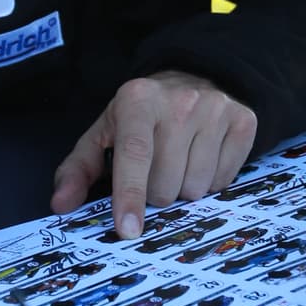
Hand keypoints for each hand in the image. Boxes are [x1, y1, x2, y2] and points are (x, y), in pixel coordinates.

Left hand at [51, 71, 256, 237]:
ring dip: (184, 188)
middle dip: (156, 192)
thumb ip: (78, 169)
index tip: (128, 230)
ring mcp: (216, 110)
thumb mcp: (105, 133)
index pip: (135, 155)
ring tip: (179, 161)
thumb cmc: (141, 116)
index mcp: (137, 100)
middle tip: (155, 170)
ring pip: (197, 188)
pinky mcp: (244, 121)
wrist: (195, 75)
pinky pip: (225, 181)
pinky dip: (211, 181)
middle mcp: (180, 101)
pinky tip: (202, 156)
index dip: (130, 195)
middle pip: (166, 184)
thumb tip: (61, 205)